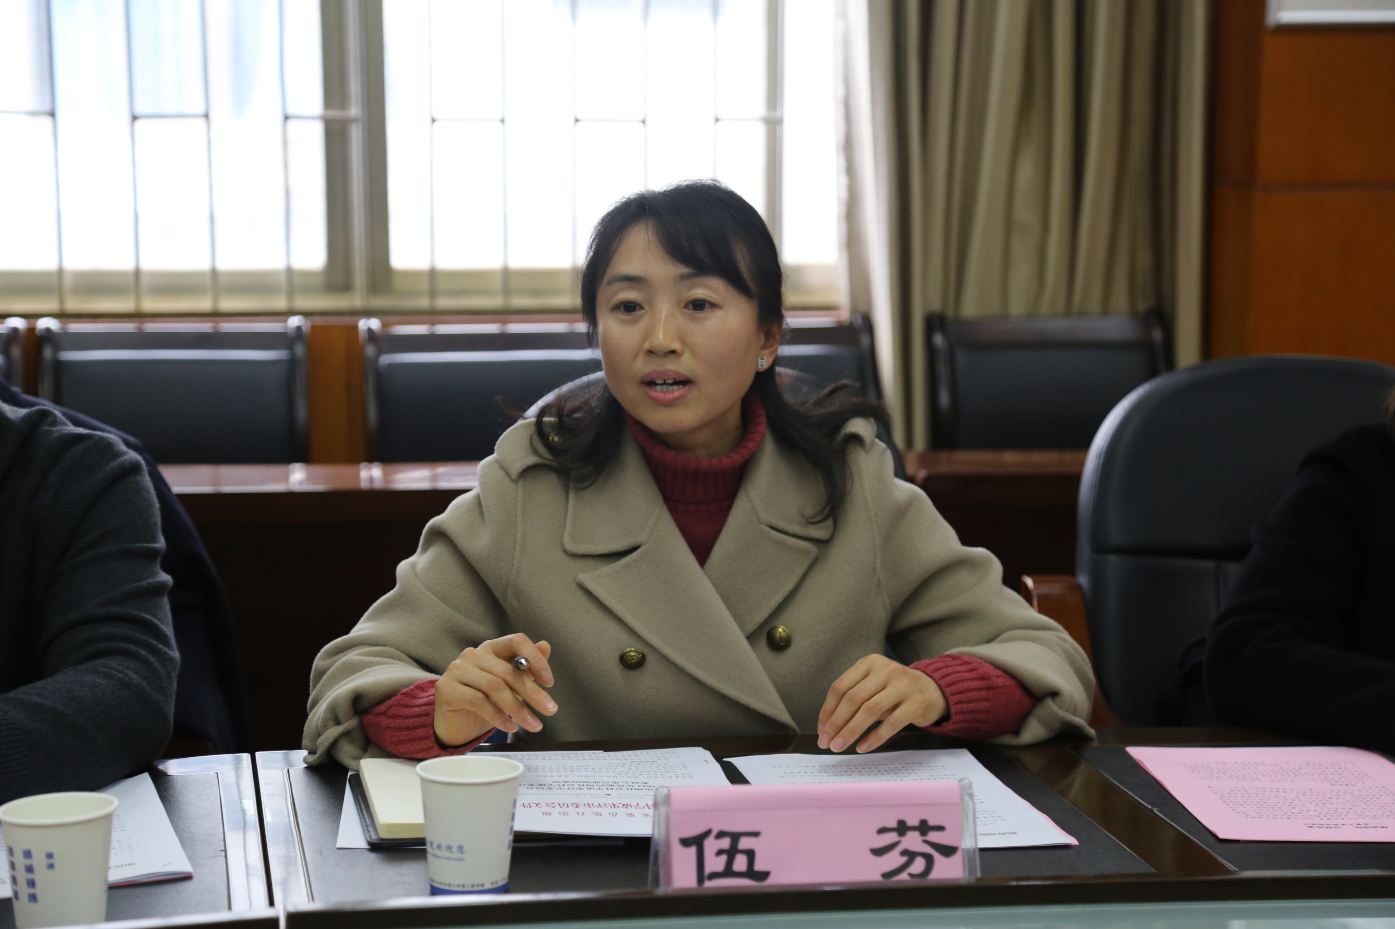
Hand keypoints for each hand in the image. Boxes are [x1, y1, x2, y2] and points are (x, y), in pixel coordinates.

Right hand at [434, 633, 557, 746]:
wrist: (456, 724)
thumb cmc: (485, 701)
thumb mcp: (510, 685)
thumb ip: (526, 666)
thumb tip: (545, 646)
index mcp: (491, 648)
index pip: (516, 642)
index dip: (536, 659)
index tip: (549, 682)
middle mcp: (473, 654)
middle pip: (508, 670)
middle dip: (532, 693)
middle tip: (550, 710)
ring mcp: (457, 670)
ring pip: (495, 687)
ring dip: (518, 709)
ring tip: (533, 725)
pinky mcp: (446, 688)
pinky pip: (478, 702)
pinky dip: (498, 716)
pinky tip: (510, 727)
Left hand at [817, 654, 946, 753]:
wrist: (934, 690)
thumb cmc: (895, 691)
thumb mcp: (874, 685)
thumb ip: (853, 699)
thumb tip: (827, 727)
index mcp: (869, 663)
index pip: (841, 686)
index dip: (828, 709)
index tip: (821, 729)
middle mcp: (885, 670)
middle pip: (853, 699)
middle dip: (836, 723)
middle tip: (826, 742)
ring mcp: (902, 686)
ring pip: (869, 711)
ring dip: (850, 732)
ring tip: (839, 746)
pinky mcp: (916, 703)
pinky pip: (891, 724)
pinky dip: (874, 737)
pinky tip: (862, 747)